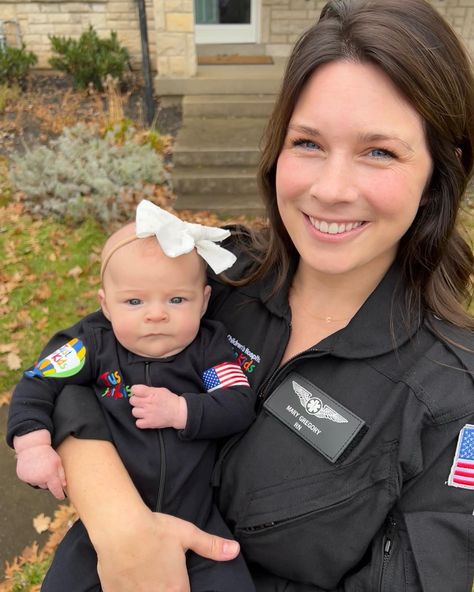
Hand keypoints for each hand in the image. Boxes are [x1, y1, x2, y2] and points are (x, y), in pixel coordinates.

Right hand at [14, 430, 66, 499]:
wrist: (32, 446)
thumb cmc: (47, 453)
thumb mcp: (58, 462)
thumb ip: (61, 475)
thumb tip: (63, 486)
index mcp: (50, 475)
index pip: (56, 489)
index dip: (59, 494)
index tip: (61, 497)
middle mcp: (39, 479)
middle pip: (46, 486)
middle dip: (48, 481)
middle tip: (48, 469)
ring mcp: (29, 478)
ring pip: (37, 483)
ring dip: (40, 478)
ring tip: (40, 467)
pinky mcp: (23, 477)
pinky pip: (30, 480)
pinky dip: (32, 476)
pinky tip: (33, 468)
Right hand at [96, 512, 239, 591]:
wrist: (120, 527)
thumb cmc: (154, 530)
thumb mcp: (187, 534)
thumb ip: (211, 546)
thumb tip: (235, 550)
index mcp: (176, 589)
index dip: (183, 591)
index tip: (179, 585)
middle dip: (166, 591)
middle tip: (164, 580)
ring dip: (149, 591)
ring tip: (148, 580)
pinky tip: (131, 582)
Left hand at [129, 384, 187, 429]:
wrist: (178, 412)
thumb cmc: (169, 400)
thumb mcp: (160, 390)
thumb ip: (149, 390)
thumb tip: (138, 391)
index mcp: (151, 393)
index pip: (135, 390)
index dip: (136, 391)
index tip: (138, 393)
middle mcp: (148, 403)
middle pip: (132, 401)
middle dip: (136, 401)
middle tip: (142, 402)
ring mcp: (148, 414)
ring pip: (134, 412)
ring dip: (138, 411)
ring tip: (144, 411)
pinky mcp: (150, 423)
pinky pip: (138, 423)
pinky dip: (140, 421)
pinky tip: (145, 418)